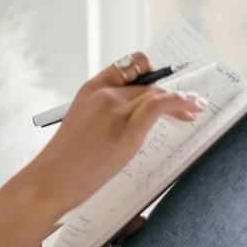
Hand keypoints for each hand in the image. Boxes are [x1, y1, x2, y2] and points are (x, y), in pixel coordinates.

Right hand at [24, 51, 206, 211]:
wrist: (50, 181)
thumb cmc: (64, 162)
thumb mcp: (83, 125)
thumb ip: (105, 114)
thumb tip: (135, 116)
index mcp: (90, 89)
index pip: (128, 65)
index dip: (152, 72)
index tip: (165, 84)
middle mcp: (103, 93)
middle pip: (149, 83)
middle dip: (173, 91)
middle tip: (191, 103)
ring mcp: (114, 110)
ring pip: (158, 93)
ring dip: (184, 98)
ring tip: (197, 108)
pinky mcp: (126, 131)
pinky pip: (161, 104)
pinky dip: (181, 102)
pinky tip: (191, 108)